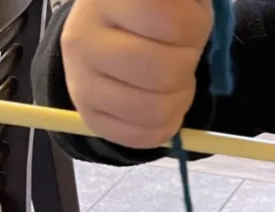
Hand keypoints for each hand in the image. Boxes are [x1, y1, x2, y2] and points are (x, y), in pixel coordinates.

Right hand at [61, 0, 212, 148]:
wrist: (106, 30)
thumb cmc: (152, 7)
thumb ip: (185, 7)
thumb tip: (195, 26)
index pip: (172, 22)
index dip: (195, 28)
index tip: (187, 23)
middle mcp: (83, 37)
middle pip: (164, 72)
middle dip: (186, 66)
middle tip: (180, 55)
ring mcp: (79, 80)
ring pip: (156, 110)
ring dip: (179, 99)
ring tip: (171, 79)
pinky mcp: (87, 115)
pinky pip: (144, 137)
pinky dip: (166, 126)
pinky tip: (160, 103)